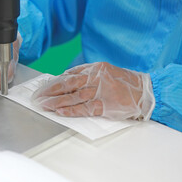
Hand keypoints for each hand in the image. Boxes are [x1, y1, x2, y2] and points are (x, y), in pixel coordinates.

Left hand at [32, 62, 154, 119]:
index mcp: (93, 69)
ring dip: (56, 102)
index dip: (52, 83)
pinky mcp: (105, 105)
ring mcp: (100, 92)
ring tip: (44, 106)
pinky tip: (60, 112)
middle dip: (50, 92)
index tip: (41, 89)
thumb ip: (84, 73)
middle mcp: (95, 78)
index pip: (67, 75)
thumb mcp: (103, 71)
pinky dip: (71, 110)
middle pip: (67, 84)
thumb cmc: (122, 82)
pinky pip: (85, 108)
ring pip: (73, 96)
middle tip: (37, 98)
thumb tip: (64, 78)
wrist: (144, 91)